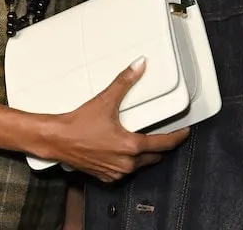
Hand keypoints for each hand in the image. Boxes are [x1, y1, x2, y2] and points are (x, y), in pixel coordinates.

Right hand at [43, 57, 190, 181]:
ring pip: (140, 165)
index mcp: (130, 146)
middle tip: (165, 135)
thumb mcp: (105, 100)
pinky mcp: (106, 176)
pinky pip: (125, 171)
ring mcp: (116, 172)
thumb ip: (125, 82)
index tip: (184, 132)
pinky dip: (128, 162)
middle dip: (161, 147)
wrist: (57, 139)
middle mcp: (126, 163)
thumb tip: (139, 65)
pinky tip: (124, 151)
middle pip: (154, 157)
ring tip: (144, 141)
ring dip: (144, 155)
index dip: (177, 138)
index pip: (163, 144)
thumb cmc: (78, 124)